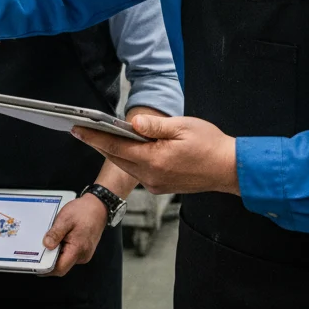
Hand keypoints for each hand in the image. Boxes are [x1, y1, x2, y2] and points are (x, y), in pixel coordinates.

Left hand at [41, 194, 107, 276]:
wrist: (98, 207)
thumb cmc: (83, 212)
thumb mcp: (65, 219)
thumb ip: (55, 234)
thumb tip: (46, 245)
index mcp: (77, 249)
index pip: (60, 268)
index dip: (47, 269)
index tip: (35, 266)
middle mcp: (82, 256)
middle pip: (62, 266)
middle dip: (49, 260)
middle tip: (37, 251)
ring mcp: (84, 254)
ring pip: (65, 260)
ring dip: (55, 254)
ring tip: (49, 241)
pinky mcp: (83, 250)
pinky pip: (70, 254)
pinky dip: (62, 250)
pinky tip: (57, 240)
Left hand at [71, 114, 238, 195]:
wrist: (231, 169)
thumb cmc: (210, 146)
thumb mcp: (182, 127)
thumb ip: (154, 125)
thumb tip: (132, 122)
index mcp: (154, 160)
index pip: (115, 147)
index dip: (93, 137)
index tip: (77, 130)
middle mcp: (151, 176)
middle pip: (117, 157)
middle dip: (99, 143)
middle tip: (83, 130)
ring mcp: (156, 183)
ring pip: (126, 165)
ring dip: (114, 151)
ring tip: (101, 135)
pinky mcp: (161, 186)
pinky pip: (138, 171)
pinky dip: (130, 159)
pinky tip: (127, 148)